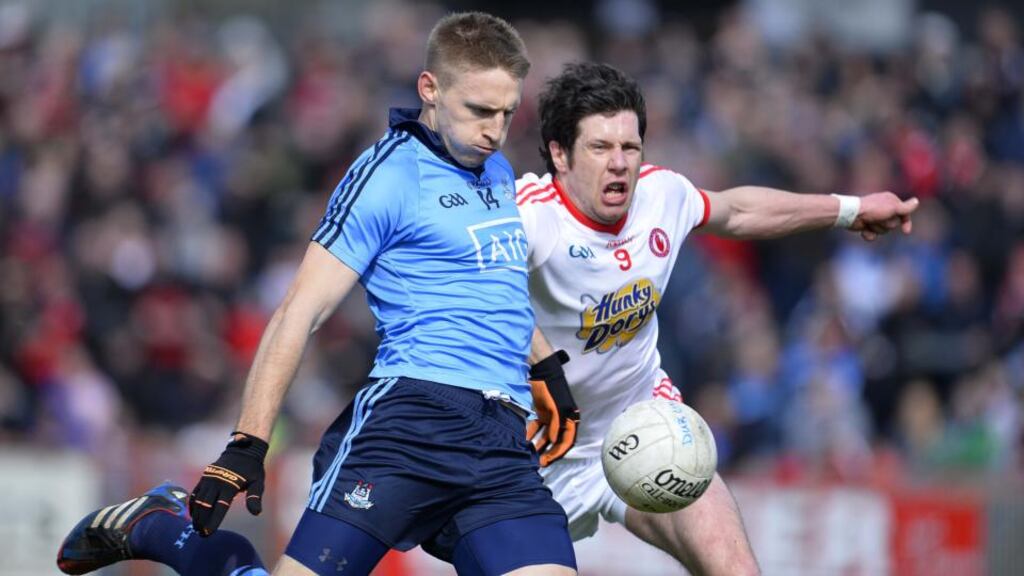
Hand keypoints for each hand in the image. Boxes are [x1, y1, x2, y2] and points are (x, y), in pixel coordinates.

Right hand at [189, 432, 268, 535]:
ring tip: (196, 527)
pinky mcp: (204, 477)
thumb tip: (256, 513)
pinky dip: (193, 504)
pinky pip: (195, 492)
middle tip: (201, 534)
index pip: (220, 507)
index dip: (213, 521)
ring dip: (196, 515)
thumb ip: (255, 498)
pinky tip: (193, 514)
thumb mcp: (258, 482)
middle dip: (202, 521)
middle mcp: (217, 482)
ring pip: (198, 500)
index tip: (208, 533)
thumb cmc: (252, 469)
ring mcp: (209, 479)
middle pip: (205, 506)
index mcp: (230, 485)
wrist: (243, 450)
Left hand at [525, 350, 579, 465]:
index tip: (548, 460)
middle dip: (549, 452)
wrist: (541, 372)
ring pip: (546, 436)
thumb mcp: (554, 407)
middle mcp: (562, 420)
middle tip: (539, 463)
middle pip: (557, 441)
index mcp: (569, 418)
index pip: (567, 441)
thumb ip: (555, 424)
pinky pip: (537, 428)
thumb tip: (553, 441)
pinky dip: (532, 434)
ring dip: (540, 446)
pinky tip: (524, 441)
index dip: (558, 452)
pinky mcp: (542, 413)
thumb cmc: (550, 388)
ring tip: (531, 456)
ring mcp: (552, 417)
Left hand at [850, 193, 919, 240]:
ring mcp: (875, 217)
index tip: (906, 231)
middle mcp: (884, 208)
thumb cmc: (873, 209)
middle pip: (893, 224)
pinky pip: (873, 235)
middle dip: (886, 224)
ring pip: (883, 230)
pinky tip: (864, 230)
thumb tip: (916, 201)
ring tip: (869, 222)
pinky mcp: (866, 225)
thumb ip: (905, 207)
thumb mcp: (892, 208)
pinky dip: (868, 234)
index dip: (906, 222)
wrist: (851, 214)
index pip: (904, 214)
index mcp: (891, 201)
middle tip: (877, 218)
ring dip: (877, 228)